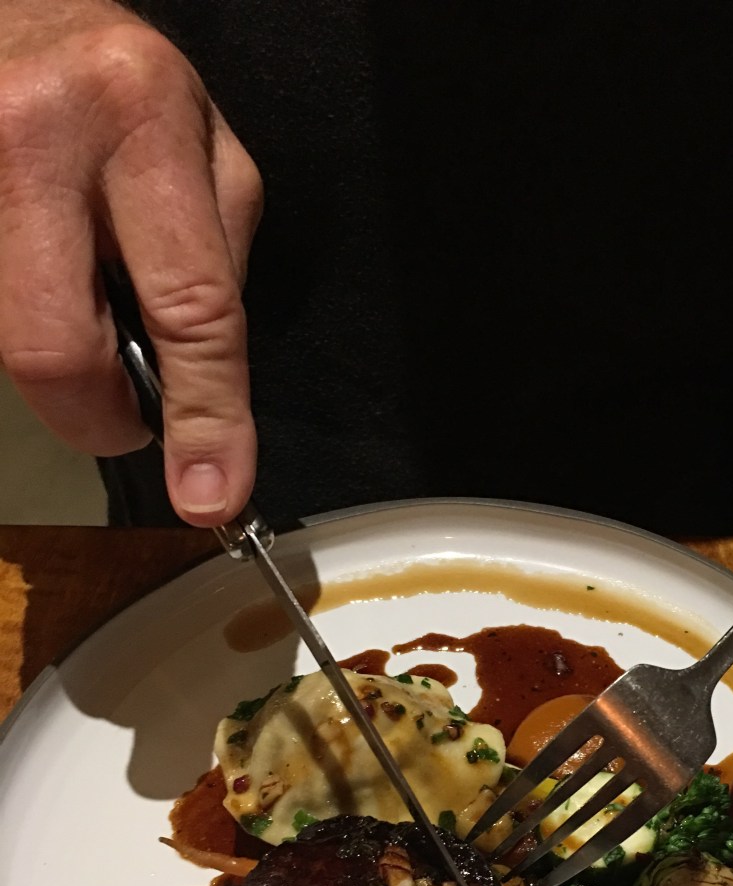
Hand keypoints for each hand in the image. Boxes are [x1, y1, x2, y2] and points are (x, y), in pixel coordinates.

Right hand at [0, 1, 261, 523]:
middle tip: (122, 410)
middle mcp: (37, 134)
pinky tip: (40, 278)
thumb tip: (203, 383)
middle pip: (57, 349)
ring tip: (77, 294)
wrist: (10, 10)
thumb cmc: (117, 87)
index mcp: (139, 119)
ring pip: (12, 344)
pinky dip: (20, 321)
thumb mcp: (203, 143)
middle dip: (98, 413)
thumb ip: (217, 254)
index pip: (190, 307)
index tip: (211, 494)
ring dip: (59, 359)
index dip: (204, 418)